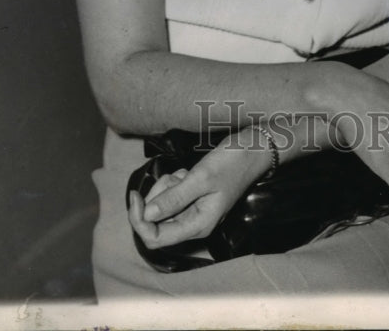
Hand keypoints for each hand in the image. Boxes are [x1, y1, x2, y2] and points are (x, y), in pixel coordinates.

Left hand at [128, 130, 270, 249]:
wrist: (253, 150)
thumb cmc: (231, 163)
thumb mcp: (201, 178)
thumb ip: (174, 198)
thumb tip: (146, 215)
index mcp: (197, 225)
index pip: (155, 238)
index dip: (139, 220)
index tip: (135, 195)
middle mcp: (193, 223)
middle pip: (156, 221)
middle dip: (157, 196)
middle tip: (174, 177)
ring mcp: (193, 211)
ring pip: (163, 205)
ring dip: (167, 186)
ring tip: (185, 173)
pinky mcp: (194, 199)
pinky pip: (172, 194)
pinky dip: (175, 182)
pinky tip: (188, 173)